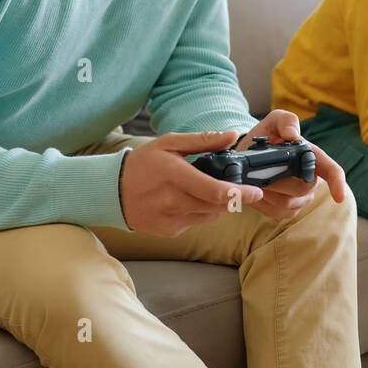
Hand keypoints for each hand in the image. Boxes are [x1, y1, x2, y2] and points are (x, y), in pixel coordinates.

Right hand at [119, 131, 262, 236]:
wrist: (111, 191)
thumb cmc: (143, 163)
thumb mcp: (170, 143)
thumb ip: (203, 140)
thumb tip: (232, 136)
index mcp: (175, 176)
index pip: (215, 191)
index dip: (239, 194)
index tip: (256, 192)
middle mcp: (173, 201)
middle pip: (217, 206)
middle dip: (232, 198)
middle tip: (236, 187)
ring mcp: (170, 219)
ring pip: (209, 216)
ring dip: (216, 205)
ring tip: (205, 190)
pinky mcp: (169, 231)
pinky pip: (196, 222)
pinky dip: (200, 212)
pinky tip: (187, 200)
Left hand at [236, 110, 348, 218]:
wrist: (250, 155)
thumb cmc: (268, 136)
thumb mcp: (274, 121)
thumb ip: (285, 120)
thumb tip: (292, 135)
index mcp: (312, 157)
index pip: (331, 171)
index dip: (338, 183)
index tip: (338, 197)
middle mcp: (311, 179)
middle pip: (302, 188)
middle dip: (279, 181)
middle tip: (259, 171)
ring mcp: (301, 197)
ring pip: (288, 202)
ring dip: (268, 191)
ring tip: (256, 177)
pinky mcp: (288, 210)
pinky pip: (277, 212)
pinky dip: (263, 203)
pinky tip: (258, 190)